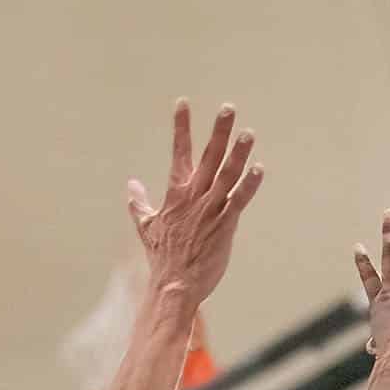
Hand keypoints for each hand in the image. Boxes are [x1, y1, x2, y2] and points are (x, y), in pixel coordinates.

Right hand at [127, 101, 263, 308]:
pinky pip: (239, 200)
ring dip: (238, 153)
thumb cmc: (162, 259)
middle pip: (208, 157)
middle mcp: (194, 197)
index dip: (181, 127)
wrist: (174, 286)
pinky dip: (249, 185)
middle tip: (228, 108)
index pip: (179, 153)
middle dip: (219, 132)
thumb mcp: (147, 227)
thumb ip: (139, 203)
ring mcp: (210, 210)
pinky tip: (259, 169)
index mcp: (176, 194)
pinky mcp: (225, 225)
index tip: (182, 103)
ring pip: (227, 175)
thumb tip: (131, 186)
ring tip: (248, 132)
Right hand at [354, 209, 389, 369]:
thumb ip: (376, 343)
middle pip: (388, 255)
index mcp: (379, 302)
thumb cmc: (389, 355)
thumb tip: (371, 349)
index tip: (358, 247)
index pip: (368, 278)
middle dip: (389, 233)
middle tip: (388, 214)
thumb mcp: (379, 346)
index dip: (363, 262)